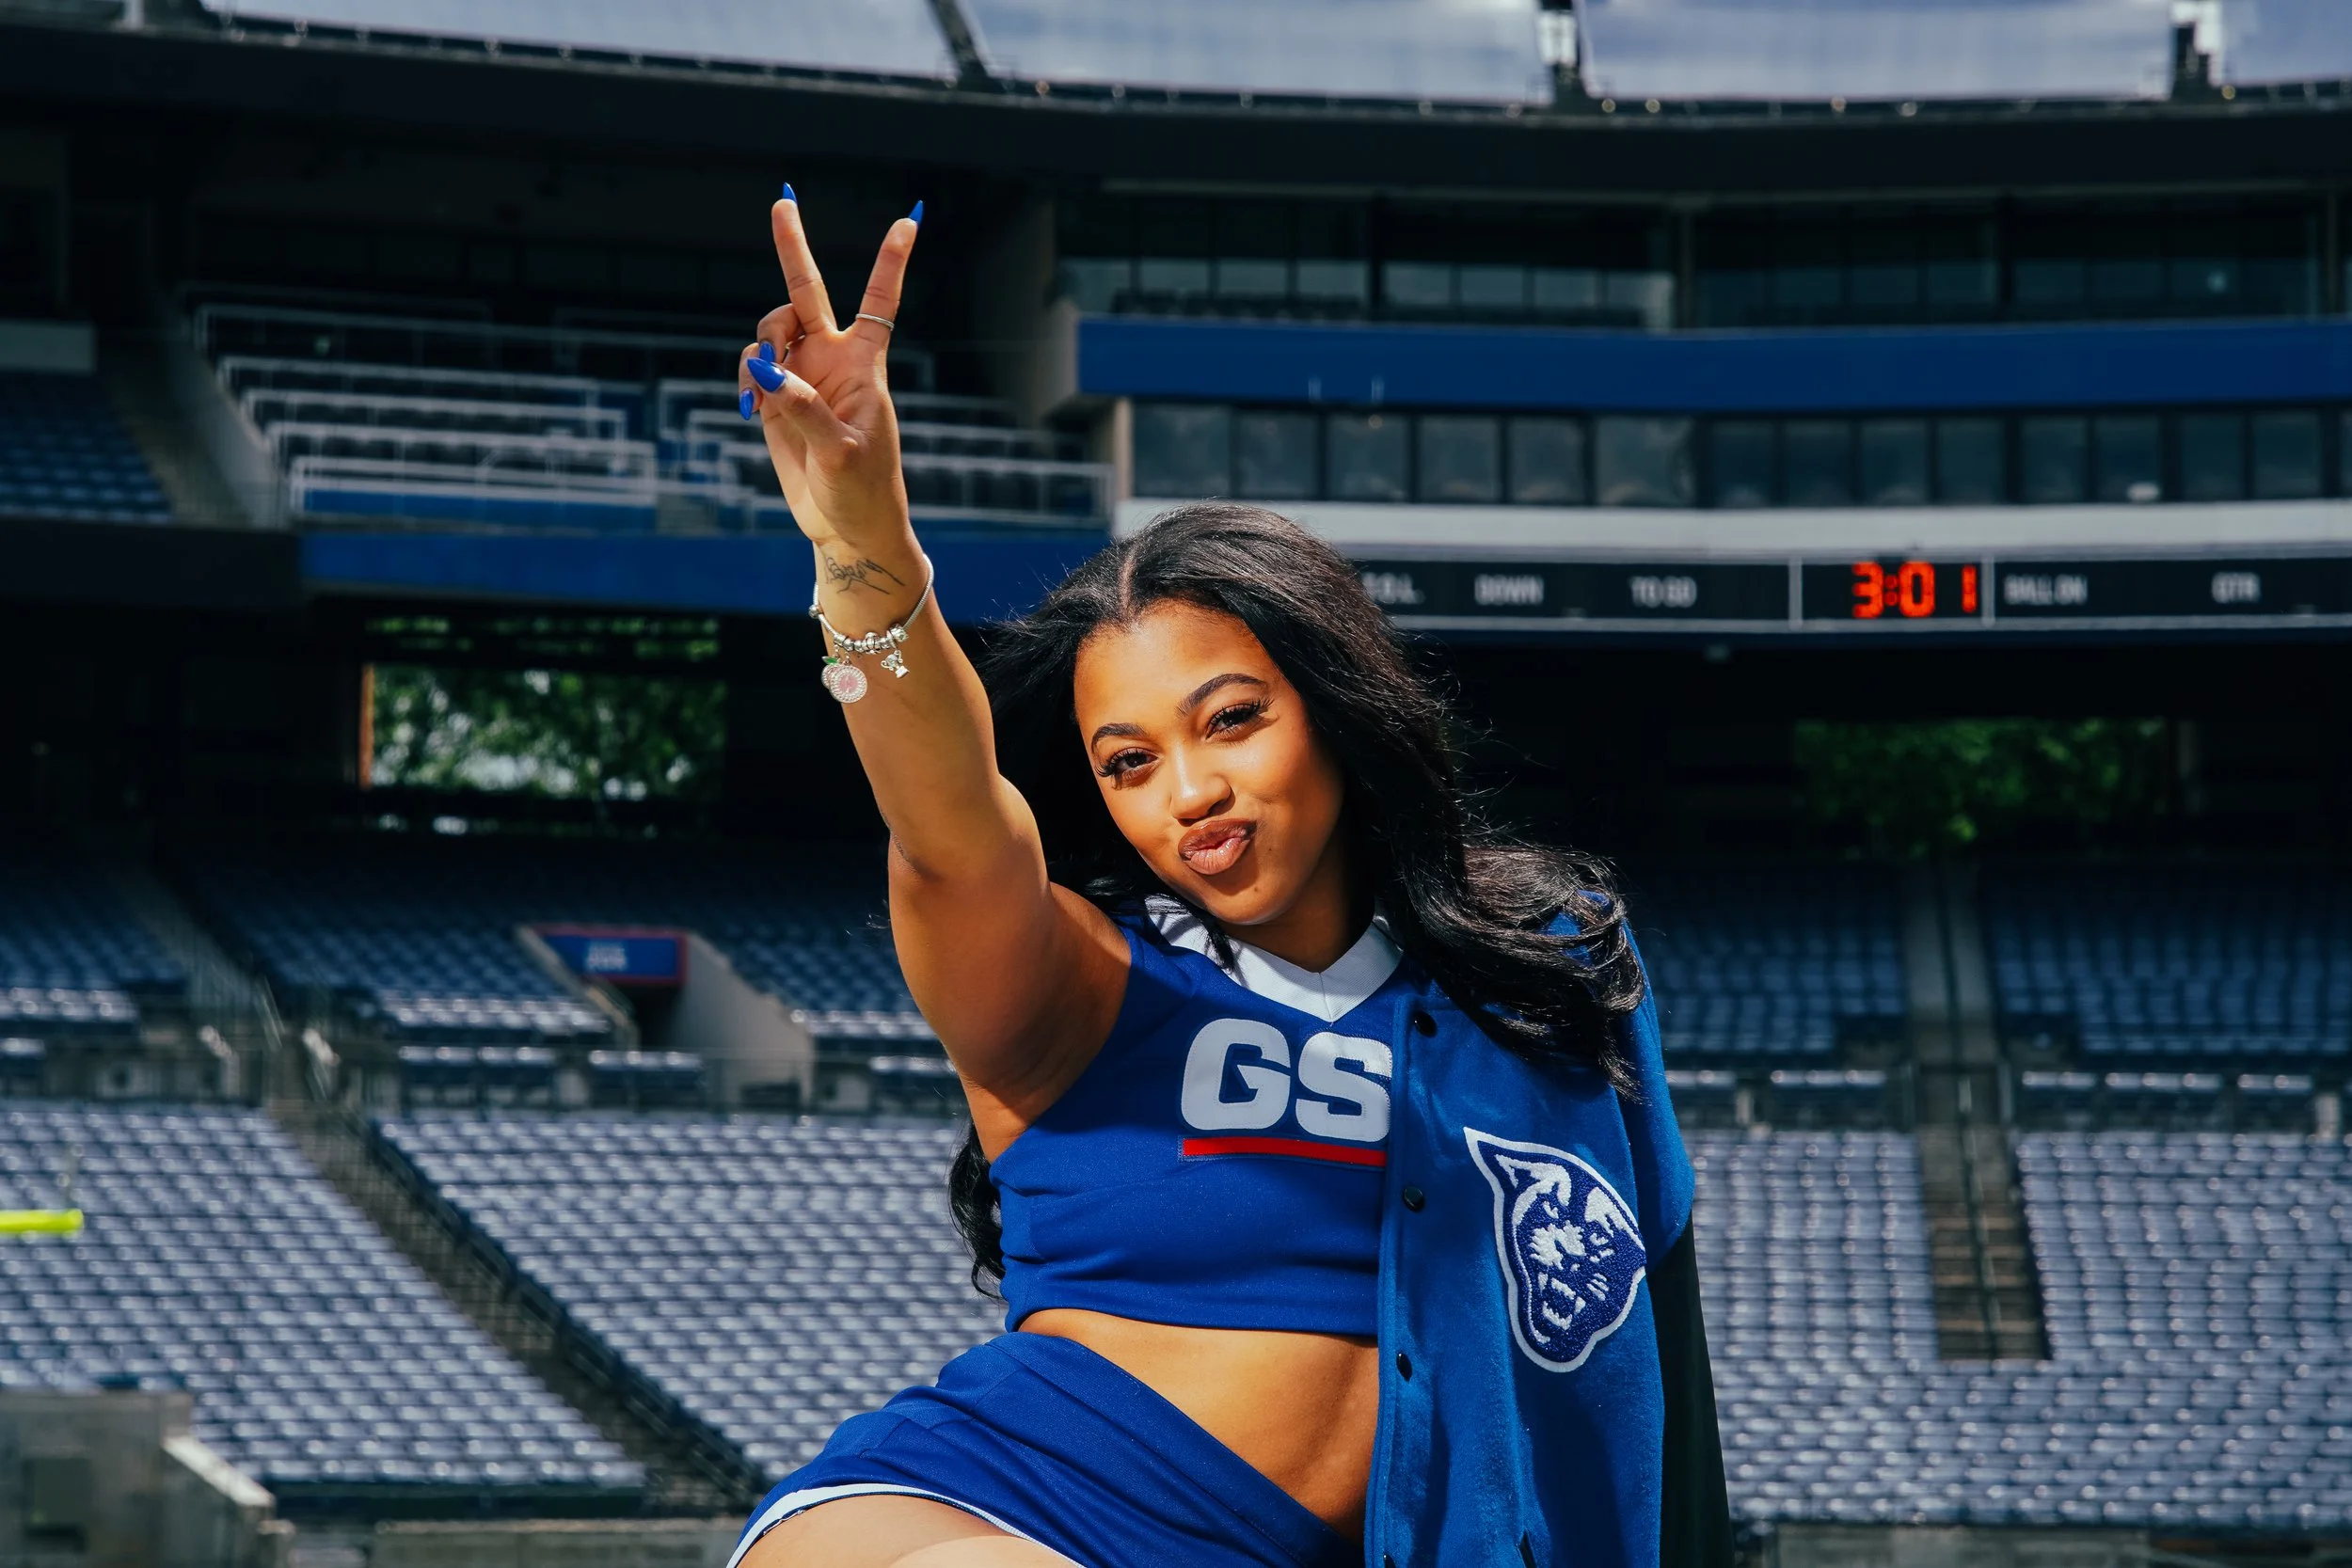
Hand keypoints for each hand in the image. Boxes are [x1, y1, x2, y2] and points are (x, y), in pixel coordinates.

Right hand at [737, 193, 919, 547]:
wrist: (846, 527)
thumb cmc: (862, 491)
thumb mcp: (841, 454)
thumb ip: (803, 408)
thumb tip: (763, 369)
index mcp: (864, 366)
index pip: (880, 301)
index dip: (892, 260)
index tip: (910, 219)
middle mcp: (832, 361)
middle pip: (807, 292)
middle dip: (793, 247)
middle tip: (783, 199)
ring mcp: (801, 378)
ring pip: (770, 332)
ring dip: (761, 344)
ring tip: (763, 388)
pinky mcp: (776, 401)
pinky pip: (751, 369)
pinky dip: (746, 379)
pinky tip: (752, 409)